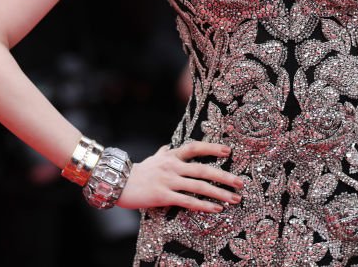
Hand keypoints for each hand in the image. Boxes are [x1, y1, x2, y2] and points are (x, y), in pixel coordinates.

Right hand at [117, 141, 243, 212]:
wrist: (117, 182)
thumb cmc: (136, 172)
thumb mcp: (151, 159)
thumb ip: (162, 153)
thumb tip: (166, 147)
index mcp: (171, 156)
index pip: (195, 148)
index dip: (212, 148)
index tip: (229, 150)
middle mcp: (172, 166)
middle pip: (203, 169)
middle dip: (224, 176)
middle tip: (240, 183)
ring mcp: (168, 180)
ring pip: (199, 186)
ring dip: (219, 193)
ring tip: (234, 199)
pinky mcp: (163, 196)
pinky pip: (188, 201)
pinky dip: (204, 205)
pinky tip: (216, 210)